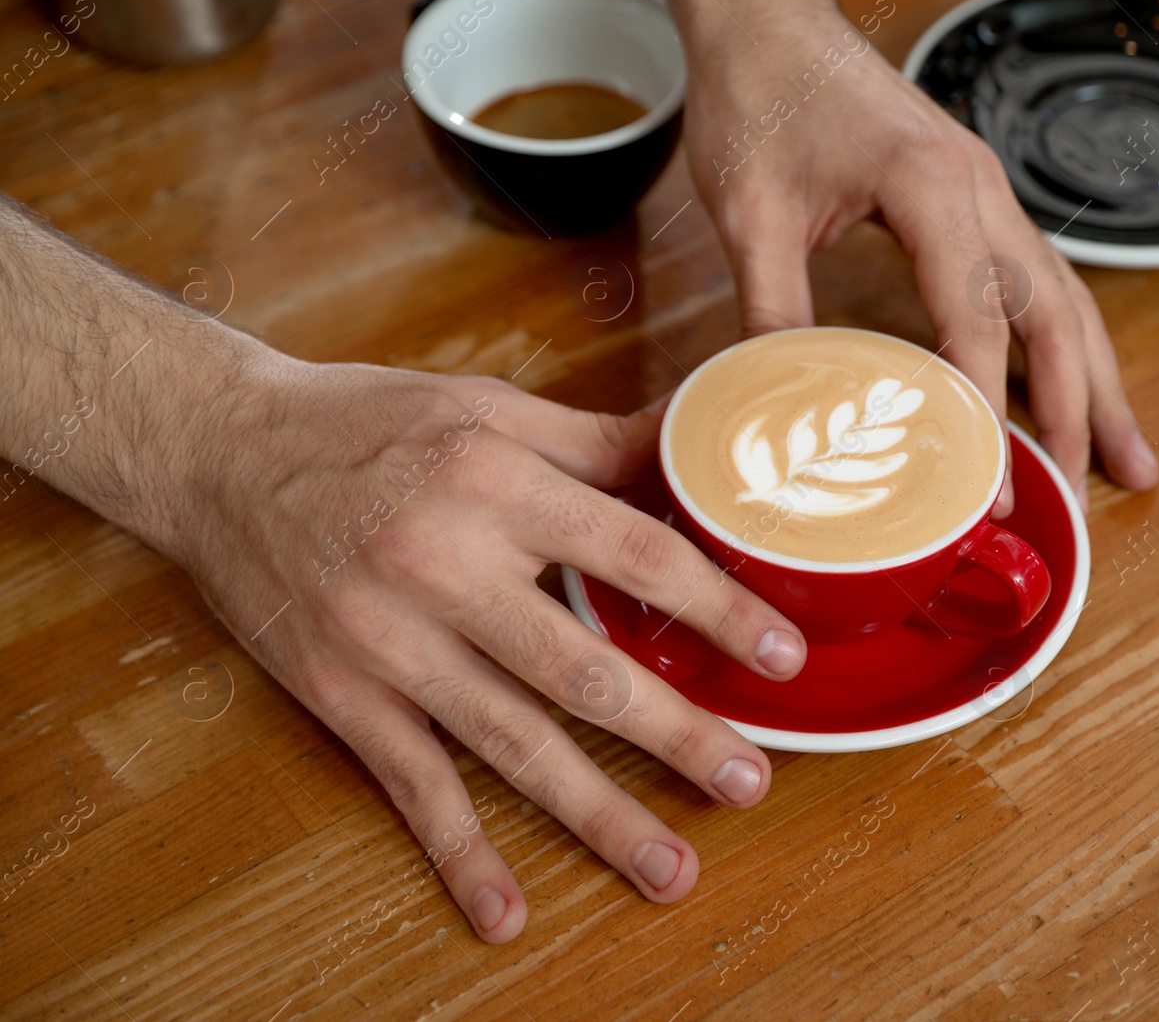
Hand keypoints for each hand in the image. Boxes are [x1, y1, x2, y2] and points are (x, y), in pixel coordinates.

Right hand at [171, 358, 807, 940]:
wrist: (215, 452)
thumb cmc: (365, 422)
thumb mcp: (482, 407)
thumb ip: (591, 439)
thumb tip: (692, 443)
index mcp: (494, 485)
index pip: (632, 555)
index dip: (715, 609)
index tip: (781, 660)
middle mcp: (445, 566)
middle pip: (581, 668)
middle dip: (674, 733)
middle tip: (750, 783)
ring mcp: (389, 641)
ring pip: (511, 743)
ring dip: (597, 813)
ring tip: (672, 869)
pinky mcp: (341, 693)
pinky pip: (411, 784)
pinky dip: (459, 852)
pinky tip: (507, 913)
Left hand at [667, 0, 1158, 510]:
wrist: (771, 24)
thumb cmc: (762, 98)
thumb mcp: (750, 214)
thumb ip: (771, 312)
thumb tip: (787, 408)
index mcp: (931, 185)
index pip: (979, 316)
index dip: (987, 407)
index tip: (991, 482)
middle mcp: (981, 188)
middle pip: (1055, 313)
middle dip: (1078, 409)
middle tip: (1092, 493)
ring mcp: (988, 192)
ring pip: (1066, 298)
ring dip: (1095, 381)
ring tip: (1126, 459)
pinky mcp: (976, 200)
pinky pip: (1040, 280)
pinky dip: (1063, 344)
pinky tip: (1071, 389)